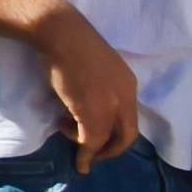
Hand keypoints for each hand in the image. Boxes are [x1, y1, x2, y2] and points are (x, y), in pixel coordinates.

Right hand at [36, 4, 141, 172]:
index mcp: (128, 84)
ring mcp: (111, 105)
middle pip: (128, 136)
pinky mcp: (93, 113)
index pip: (130, 119)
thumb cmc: (72, 44)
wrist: (62, 33)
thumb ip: (98, 90)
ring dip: (92, 151)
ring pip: (107, 140)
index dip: (116, 136)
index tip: (99, 141)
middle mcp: (126, 96)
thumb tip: (83, 109)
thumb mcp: (95, 69)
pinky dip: (84, 154)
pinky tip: (77, 158)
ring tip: (69, 137)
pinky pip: (91, 141)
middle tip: (93, 157)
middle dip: (111, 152)